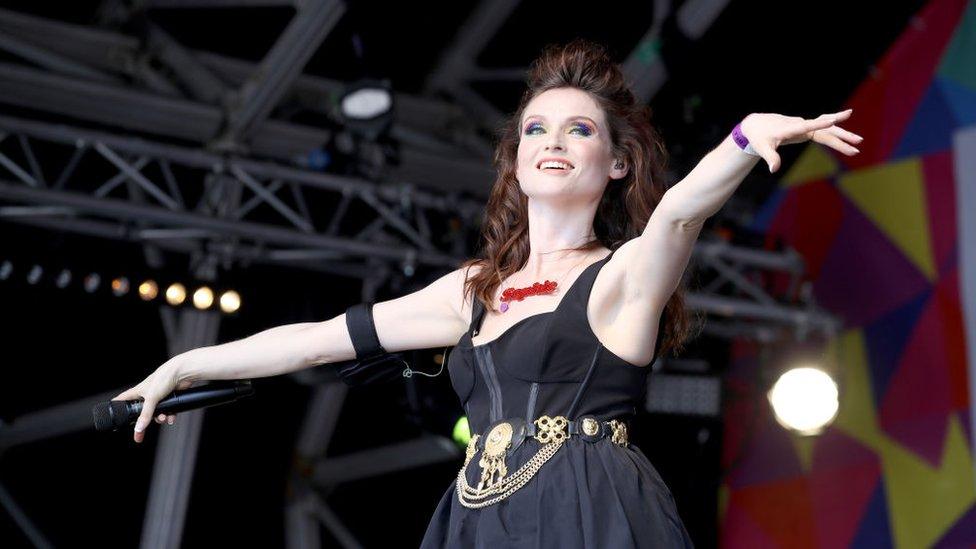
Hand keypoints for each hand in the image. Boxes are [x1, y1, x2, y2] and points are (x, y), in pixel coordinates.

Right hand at [113, 359, 194, 443]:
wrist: (182, 372)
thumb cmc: (163, 378)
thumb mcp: (151, 398)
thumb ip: (145, 414)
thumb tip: (138, 428)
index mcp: (137, 392)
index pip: (123, 400)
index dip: (117, 407)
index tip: (114, 415)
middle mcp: (146, 394)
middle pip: (142, 412)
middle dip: (145, 421)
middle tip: (143, 430)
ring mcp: (158, 396)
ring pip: (156, 412)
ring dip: (160, 418)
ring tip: (164, 418)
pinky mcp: (169, 397)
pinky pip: (167, 411)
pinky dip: (169, 415)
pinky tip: (171, 418)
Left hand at [739, 109, 861, 172]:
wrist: (756, 124)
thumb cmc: (759, 137)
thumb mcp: (762, 148)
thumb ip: (771, 158)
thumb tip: (774, 170)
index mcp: (790, 129)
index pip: (807, 126)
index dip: (820, 124)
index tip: (833, 120)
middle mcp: (800, 125)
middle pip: (824, 130)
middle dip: (841, 137)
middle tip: (858, 143)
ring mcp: (804, 125)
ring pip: (826, 129)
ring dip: (842, 135)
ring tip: (858, 143)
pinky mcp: (805, 128)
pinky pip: (823, 130)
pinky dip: (835, 133)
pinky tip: (846, 137)